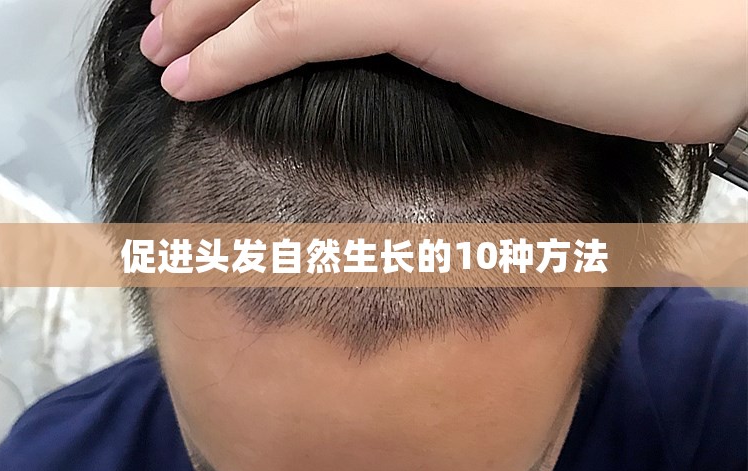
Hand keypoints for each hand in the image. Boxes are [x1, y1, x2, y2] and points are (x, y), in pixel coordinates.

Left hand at [140, 0, 746, 143]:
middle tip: (164, 22)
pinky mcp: (424, 1)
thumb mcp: (502, 22)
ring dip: (202, 17)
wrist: (691, 44)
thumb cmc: (614, 43)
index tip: (206, 10)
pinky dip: (232, 51)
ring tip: (161, 53)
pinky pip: (298, 21)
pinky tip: (188, 81)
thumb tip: (391, 38)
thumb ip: (436, 19)